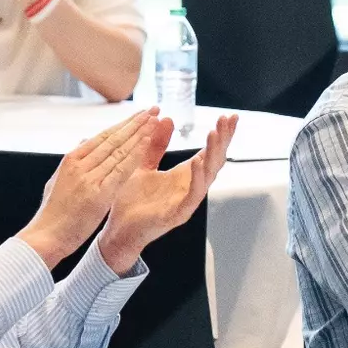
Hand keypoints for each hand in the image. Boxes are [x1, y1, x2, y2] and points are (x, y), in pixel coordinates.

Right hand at [15, 110, 158, 267]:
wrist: (46, 235)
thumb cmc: (53, 213)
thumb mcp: (58, 181)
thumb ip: (74, 162)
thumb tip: (83, 142)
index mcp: (71, 159)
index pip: (102, 137)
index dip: (122, 125)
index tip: (138, 115)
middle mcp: (80, 164)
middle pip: (113, 138)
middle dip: (134, 123)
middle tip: (151, 109)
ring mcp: (90, 178)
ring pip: (119, 150)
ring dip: (139, 134)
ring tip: (154, 120)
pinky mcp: (99, 193)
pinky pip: (122, 169)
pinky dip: (135, 154)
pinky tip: (147, 142)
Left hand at [96, 113, 238, 271]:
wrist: (118, 230)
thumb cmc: (131, 201)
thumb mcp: (143, 164)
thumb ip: (156, 144)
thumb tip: (166, 118)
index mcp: (183, 176)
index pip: (208, 152)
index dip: (220, 136)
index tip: (229, 116)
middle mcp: (189, 187)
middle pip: (214, 161)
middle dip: (222, 140)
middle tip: (227, 119)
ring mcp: (186, 201)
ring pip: (208, 176)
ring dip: (212, 154)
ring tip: (215, 133)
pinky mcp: (177, 214)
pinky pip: (192, 195)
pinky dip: (196, 178)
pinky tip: (197, 161)